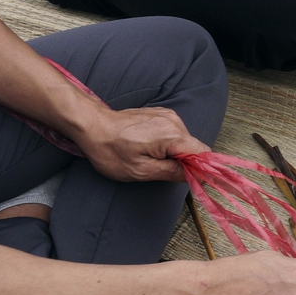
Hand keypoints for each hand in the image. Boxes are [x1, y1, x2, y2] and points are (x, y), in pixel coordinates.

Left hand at [71, 102, 203, 183]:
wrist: (92, 126)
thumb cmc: (111, 151)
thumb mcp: (141, 170)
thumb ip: (172, 172)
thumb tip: (195, 175)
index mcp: (172, 135)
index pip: (203, 153)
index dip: (202, 169)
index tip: (193, 181)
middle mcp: (174, 121)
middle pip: (193, 147)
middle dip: (185, 162)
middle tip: (162, 172)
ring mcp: (167, 115)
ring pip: (184, 141)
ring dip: (174, 153)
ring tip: (150, 158)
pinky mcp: (160, 114)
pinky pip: (174, 132)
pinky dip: (167, 144)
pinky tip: (148, 148)